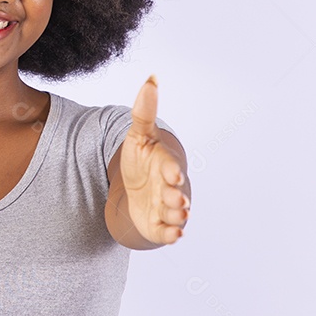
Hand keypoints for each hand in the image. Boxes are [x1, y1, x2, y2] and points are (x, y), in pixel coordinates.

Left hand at [118, 74, 189, 244]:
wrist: (137, 186)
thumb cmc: (141, 159)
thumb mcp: (138, 135)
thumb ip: (144, 112)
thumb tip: (151, 79)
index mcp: (164, 165)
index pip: (169, 167)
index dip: (171, 171)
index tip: (173, 174)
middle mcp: (168, 188)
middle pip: (175, 194)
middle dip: (176, 197)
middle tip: (178, 200)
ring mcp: (165, 207)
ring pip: (174, 214)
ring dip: (176, 215)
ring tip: (178, 216)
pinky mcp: (159, 225)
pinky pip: (167, 232)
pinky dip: (171, 235)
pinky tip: (174, 235)